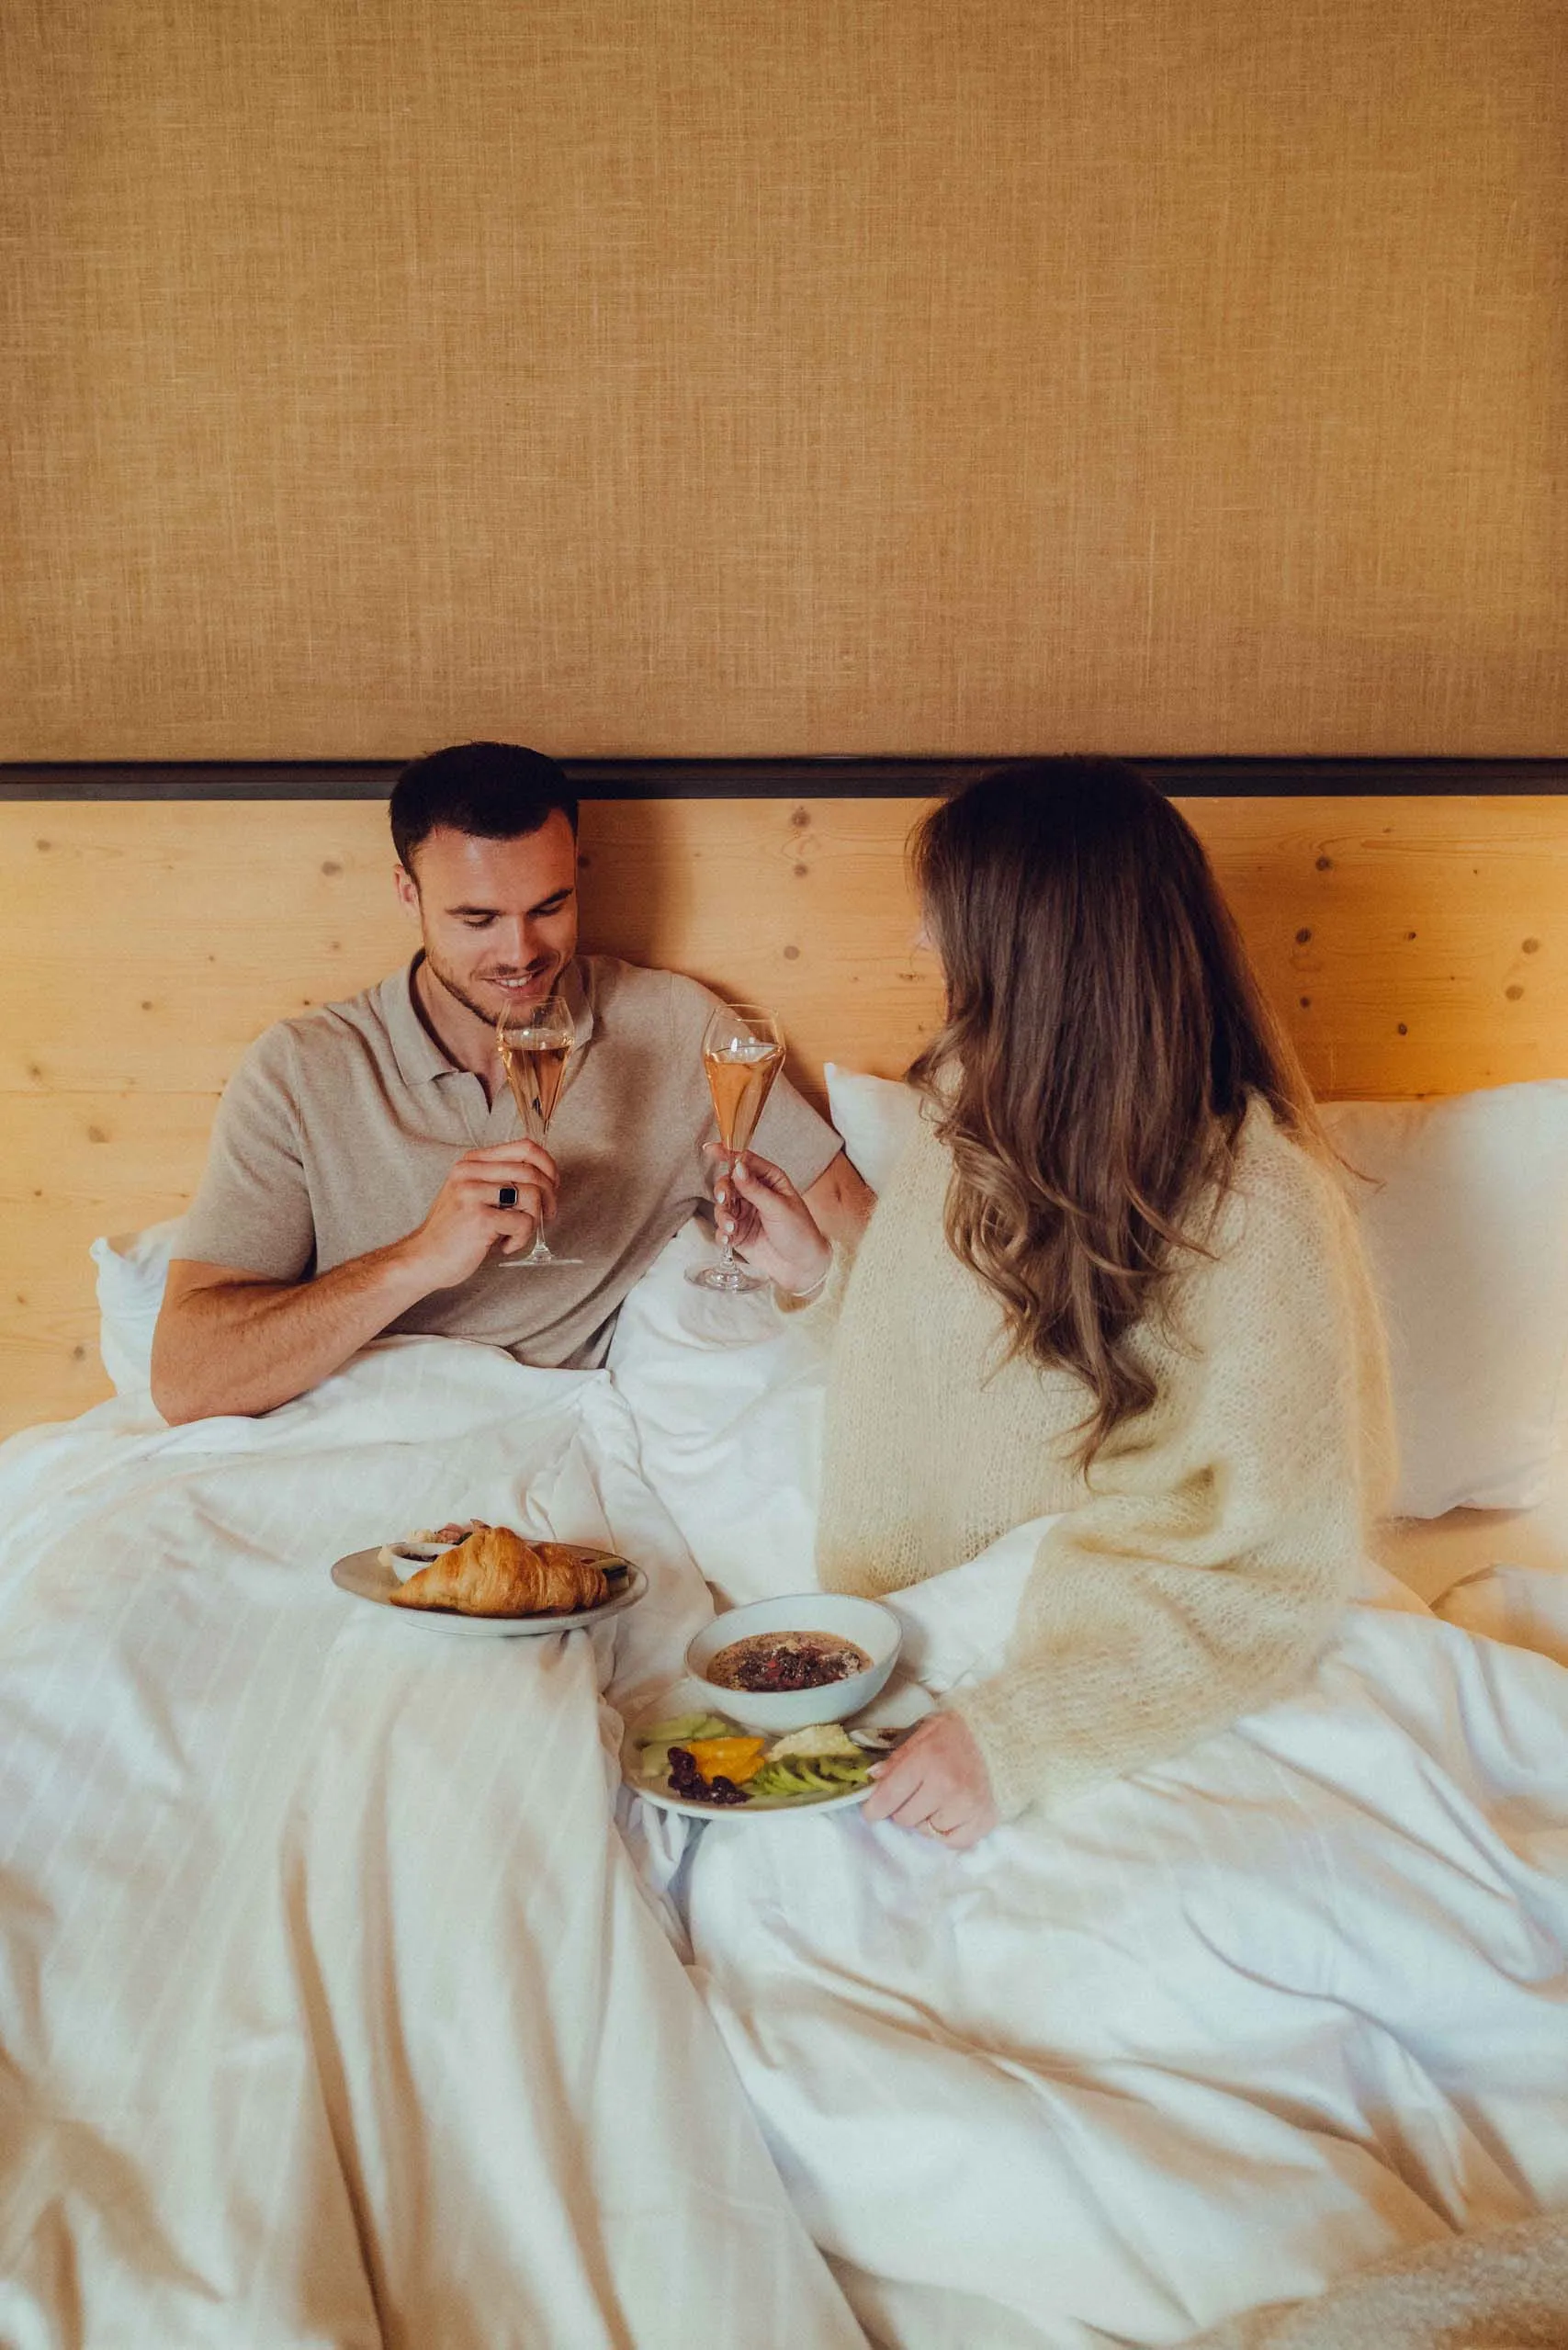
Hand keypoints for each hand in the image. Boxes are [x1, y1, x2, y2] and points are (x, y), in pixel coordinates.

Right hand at [397, 1141, 559, 1290]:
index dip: (548, 1166)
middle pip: (532, 1171)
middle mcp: (470, 1172)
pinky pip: (523, 1222)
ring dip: (534, 1220)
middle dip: (549, 1197)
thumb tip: (547, 1178)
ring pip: (532, 1195)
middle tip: (546, 1216)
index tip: (552, 1186)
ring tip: (517, 1233)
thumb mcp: (473, 1194)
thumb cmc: (454, 1231)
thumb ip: (501, 1181)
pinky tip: (505, 1245)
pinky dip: (521, 1238)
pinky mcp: (479, 1218)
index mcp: (471, 1162)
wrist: (424, 1259)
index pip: (525, 1147)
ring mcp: (472, 1193)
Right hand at [714, 1153, 831, 1294]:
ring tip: (732, 1228)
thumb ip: (755, 1189)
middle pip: (728, 1183)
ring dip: (723, 1215)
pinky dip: (722, 1232)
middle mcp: (755, 1194)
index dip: (728, 1154)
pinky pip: (722, 1228)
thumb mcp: (779, 1208)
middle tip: (725, 1200)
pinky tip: (728, 1239)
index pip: (745, 1161)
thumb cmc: (800, 1232)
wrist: (802, 1267)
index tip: (711, 1150)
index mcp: (770, 1180)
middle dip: (723, 1191)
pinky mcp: (738, 1233)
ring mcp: (745, 1213)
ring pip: (722, 1206)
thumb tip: (738, 1167)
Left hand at [862, 1712, 998, 1850]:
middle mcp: (947, 1786)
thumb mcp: (923, 1735)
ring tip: (938, 1799)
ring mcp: (967, 1806)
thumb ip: (897, 1758)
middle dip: (903, 1808)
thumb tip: (873, 1778)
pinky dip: (947, 1831)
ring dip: (927, 1819)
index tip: (872, 1811)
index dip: (874, 1808)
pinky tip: (952, 1812)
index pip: (889, 1796)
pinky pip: (951, 1842)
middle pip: (905, 1818)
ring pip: (927, 1831)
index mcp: (927, 1760)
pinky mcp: (984, 1820)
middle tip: (916, 1794)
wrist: (1000, 1740)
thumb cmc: (956, 1736)